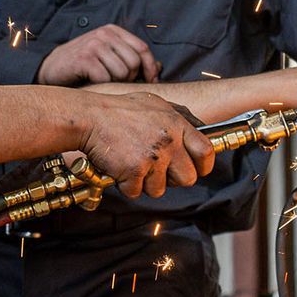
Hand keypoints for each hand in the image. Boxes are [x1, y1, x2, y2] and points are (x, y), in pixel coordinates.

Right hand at [38, 25, 160, 85]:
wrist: (52, 68)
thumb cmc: (83, 64)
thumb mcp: (108, 56)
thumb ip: (131, 58)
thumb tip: (160, 67)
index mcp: (113, 30)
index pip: (142, 48)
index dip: (151, 67)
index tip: (151, 82)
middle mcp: (104, 34)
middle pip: (134, 62)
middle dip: (129, 78)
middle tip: (115, 82)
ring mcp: (94, 45)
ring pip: (122, 72)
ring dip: (114, 83)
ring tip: (101, 80)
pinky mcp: (84, 58)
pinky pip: (106, 78)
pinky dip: (101, 85)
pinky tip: (91, 82)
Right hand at [78, 92, 214, 197]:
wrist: (90, 117)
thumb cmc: (120, 110)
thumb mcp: (156, 104)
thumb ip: (180, 117)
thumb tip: (201, 130)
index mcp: (177, 124)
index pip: (206, 152)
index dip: (203, 166)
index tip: (197, 169)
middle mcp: (169, 141)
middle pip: (188, 178)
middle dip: (174, 180)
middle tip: (158, 172)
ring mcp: (152, 157)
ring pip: (160, 189)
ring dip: (146, 183)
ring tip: (133, 164)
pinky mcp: (133, 171)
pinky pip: (136, 192)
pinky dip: (126, 185)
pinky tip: (119, 167)